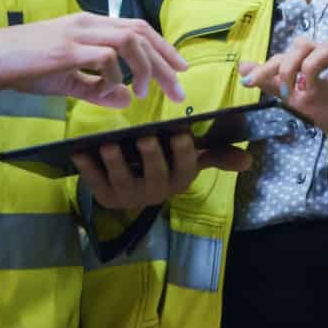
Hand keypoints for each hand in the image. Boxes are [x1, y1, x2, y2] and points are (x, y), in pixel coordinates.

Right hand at [0, 13, 187, 107]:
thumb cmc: (24, 67)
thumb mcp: (67, 80)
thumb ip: (97, 89)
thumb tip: (128, 100)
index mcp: (91, 25)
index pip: (138, 28)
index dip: (163, 47)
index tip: (180, 69)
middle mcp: (88, 23)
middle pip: (141, 33)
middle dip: (165, 60)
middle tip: (179, 87)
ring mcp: (77, 34)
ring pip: (129, 39)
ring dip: (144, 67)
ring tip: (145, 92)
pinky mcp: (65, 49)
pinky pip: (103, 57)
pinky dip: (114, 76)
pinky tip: (110, 92)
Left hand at [73, 132, 251, 211]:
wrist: (134, 190)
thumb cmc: (166, 164)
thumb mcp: (192, 160)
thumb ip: (218, 156)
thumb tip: (249, 159)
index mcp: (179, 178)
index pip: (187, 164)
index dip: (184, 149)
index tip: (181, 131)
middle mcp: (156, 192)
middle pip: (156, 171)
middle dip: (150, 154)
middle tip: (145, 135)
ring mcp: (130, 196)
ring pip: (123, 179)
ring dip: (115, 162)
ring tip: (108, 144)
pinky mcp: (106, 197)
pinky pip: (94, 182)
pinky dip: (86, 167)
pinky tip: (78, 150)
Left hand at [238, 38, 327, 148]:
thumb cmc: (323, 107)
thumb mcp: (293, 98)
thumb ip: (270, 82)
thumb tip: (242, 68)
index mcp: (306, 59)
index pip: (283, 55)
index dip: (264, 68)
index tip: (248, 84)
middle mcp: (323, 56)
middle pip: (303, 44)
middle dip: (288, 65)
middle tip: (284, 91)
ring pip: (327, 46)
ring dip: (311, 65)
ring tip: (306, 88)